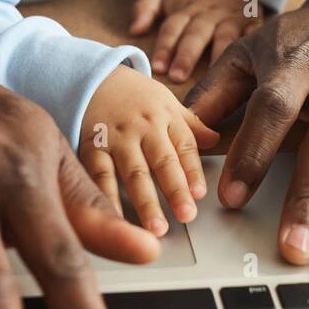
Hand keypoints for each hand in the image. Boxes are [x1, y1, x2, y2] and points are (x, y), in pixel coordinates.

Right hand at [78, 65, 218, 234]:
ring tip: (156, 228)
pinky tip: (116, 220)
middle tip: (186, 216)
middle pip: (162, 161)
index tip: (199, 194)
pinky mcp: (91, 147)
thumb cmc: (135, 97)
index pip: (184, 146)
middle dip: (175, 190)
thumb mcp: (166, 103)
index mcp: (165, 116)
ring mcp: (116, 138)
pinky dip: (107, 198)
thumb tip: (217, 140)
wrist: (92, 79)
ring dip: (145, 201)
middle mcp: (142, 127)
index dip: (193, 171)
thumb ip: (190, 126)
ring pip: (133, 172)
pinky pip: (100, 175)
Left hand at [129, 0, 261, 81]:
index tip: (157, 67)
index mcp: (187, 9)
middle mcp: (209, 15)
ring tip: (211, 78)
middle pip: (196, 34)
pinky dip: (250, 48)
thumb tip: (134, 30)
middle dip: (186, 55)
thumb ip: (146, 7)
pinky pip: (252, 37)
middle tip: (177, 76)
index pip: (172, 28)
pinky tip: (248, 67)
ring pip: (224, 38)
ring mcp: (232, 19)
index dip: (165, 46)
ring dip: (216, 58)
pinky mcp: (253, 24)